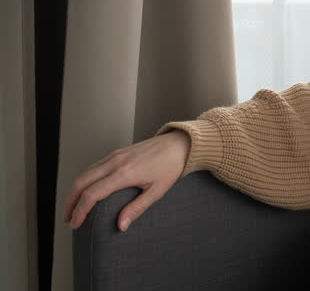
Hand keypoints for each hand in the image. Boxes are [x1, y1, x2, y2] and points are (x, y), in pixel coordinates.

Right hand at [63, 130, 190, 231]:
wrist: (178, 144)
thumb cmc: (170, 166)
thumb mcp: (157, 191)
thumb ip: (137, 208)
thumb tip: (120, 225)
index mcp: (124, 173)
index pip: (92, 194)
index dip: (80, 211)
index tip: (76, 224)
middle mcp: (114, 162)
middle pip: (80, 182)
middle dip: (70, 202)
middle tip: (69, 219)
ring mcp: (114, 156)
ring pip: (84, 173)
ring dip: (75, 191)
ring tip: (74, 208)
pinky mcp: (116, 153)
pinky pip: (93, 167)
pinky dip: (84, 180)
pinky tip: (87, 191)